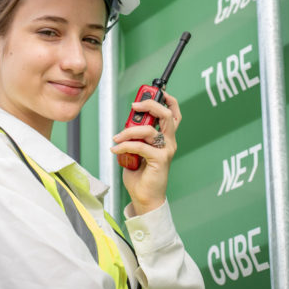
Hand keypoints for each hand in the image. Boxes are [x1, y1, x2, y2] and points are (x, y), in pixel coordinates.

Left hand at [111, 91, 181, 214]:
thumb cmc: (140, 174)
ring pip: (151, 129)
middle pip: (167, 115)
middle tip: (134, 106)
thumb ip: (135, 136)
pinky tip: (115, 149)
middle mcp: (169, 142)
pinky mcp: (160, 160)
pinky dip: (125, 146)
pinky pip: (140, 146)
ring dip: (130, 130)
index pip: (173, 114)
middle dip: (150, 105)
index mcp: (166, 137)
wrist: (144, 197)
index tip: (153, 91)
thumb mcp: (136, 149)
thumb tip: (126, 125)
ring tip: (117, 137)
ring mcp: (166, 151)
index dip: (167, 100)